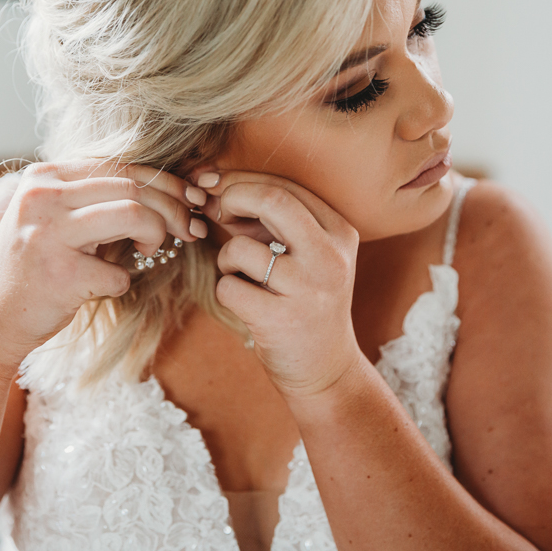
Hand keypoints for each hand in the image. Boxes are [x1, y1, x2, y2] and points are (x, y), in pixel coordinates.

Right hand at [0, 161, 207, 369]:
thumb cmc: (35, 268)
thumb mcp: (54, 218)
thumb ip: (95, 197)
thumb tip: (171, 189)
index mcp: (43, 176)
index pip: (119, 164)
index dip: (164, 181)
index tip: (190, 200)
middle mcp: (42, 197)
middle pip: (132, 186)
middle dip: (174, 208)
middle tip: (190, 229)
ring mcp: (48, 234)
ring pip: (134, 214)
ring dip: (158, 235)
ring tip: (152, 251)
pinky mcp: (60, 274)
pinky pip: (118, 273)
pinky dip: (121, 282)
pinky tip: (104, 285)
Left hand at [197, 170, 364, 399]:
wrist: (326, 369)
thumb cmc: (305, 302)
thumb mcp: (305, 255)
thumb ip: (269, 221)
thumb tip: (211, 185)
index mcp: (340, 232)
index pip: (284, 186)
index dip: (241, 181)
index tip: (216, 189)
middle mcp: (330, 256)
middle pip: (270, 200)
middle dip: (231, 199)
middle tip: (215, 213)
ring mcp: (308, 290)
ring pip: (240, 249)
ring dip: (225, 258)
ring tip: (240, 275)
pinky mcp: (281, 320)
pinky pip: (228, 287)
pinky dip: (225, 290)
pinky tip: (245, 303)